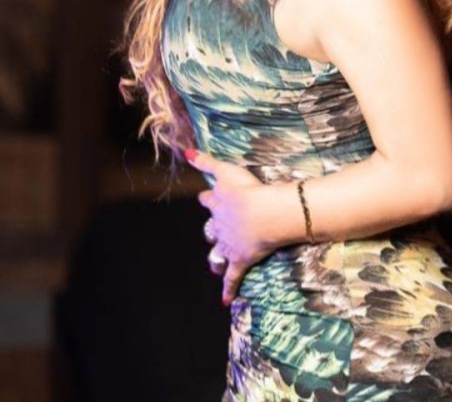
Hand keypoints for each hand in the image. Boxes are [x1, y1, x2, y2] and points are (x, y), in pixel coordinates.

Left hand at [184, 149, 276, 305]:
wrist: (264, 213)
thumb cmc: (249, 189)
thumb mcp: (226, 169)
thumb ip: (206, 161)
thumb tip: (185, 151)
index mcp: (218, 203)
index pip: (208, 199)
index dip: (208, 198)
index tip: (207, 197)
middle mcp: (220, 225)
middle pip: (211, 227)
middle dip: (212, 229)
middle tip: (215, 230)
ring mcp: (229, 244)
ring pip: (218, 252)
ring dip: (216, 257)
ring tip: (214, 262)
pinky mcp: (240, 260)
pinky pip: (232, 277)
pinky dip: (228, 289)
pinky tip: (225, 301)